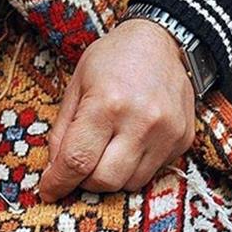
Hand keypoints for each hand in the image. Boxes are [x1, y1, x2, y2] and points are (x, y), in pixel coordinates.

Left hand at [39, 19, 194, 201]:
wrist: (161, 41)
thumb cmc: (110, 60)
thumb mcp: (76, 86)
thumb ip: (63, 130)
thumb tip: (54, 170)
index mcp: (107, 104)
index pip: (77, 161)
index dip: (58, 182)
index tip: (48, 190)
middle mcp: (141, 122)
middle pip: (105, 181)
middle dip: (84, 181)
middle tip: (77, 166)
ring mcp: (167, 133)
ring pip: (130, 183)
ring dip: (109, 177)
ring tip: (103, 151)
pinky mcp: (183, 140)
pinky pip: (153, 173)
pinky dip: (133, 168)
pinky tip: (127, 144)